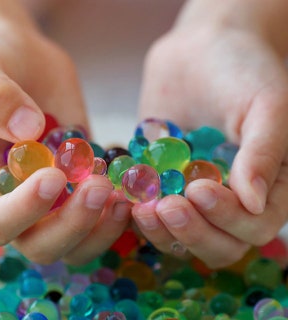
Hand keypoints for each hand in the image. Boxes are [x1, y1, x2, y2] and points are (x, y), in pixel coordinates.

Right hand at [0, 0, 129, 264]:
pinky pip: (101, 223)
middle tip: (97, 186)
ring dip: (98, 228)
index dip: (21, 212)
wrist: (26, 55)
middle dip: (70, 224)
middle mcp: (16, 199)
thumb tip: (27, 129)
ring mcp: (53, 199)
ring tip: (119, 193)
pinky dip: (119, 216)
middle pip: (37, 244)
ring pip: (73, 244)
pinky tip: (132, 189)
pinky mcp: (83, 188)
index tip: (51, 176)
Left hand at [136, 2, 287, 266]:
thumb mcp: (267, 104)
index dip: (228, 217)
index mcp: (272, 188)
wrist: (199, 47)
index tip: (199, 188)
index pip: (255, 226)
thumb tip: (253, 203)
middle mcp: (234, 201)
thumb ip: (265, 153)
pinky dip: (135, 215)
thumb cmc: (243, 69)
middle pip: (219, 245)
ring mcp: (194, 198)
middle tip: (166, 207)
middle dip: (193, 232)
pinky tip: (122, 199)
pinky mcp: (160, 187)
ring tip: (142, 209)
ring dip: (162, 232)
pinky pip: (149, 216)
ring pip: (182, 238)